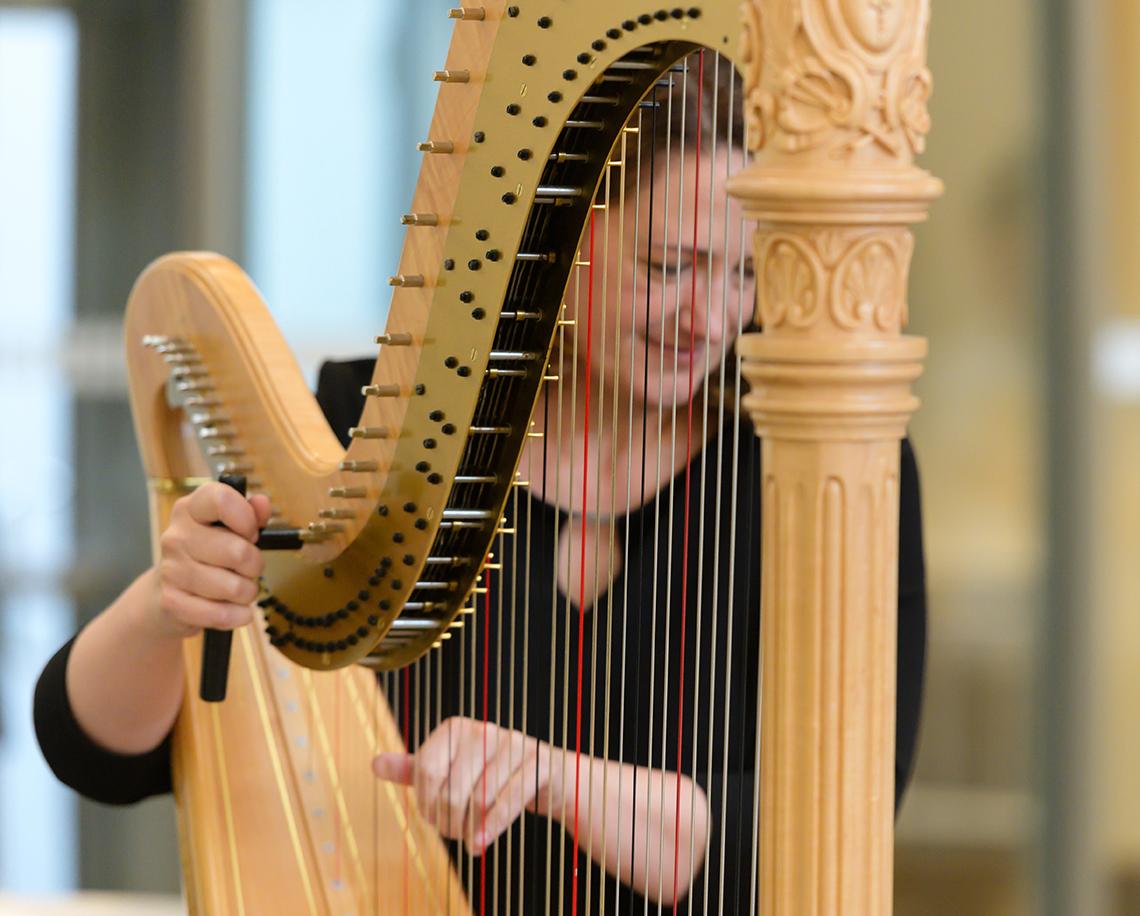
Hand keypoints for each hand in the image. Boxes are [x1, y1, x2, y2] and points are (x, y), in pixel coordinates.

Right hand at [152, 482, 270, 638]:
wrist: (166, 592)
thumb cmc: (208, 554)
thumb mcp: (229, 528)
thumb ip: (250, 514)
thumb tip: (262, 502)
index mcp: (190, 509)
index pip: (220, 500)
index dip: (246, 519)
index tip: (251, 533)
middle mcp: (176, 536)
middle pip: (237, 552)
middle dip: (254, 565)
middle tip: (248, 568)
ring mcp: (171, 570)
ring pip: (234, 587)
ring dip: (247, 592)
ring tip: (238, 588)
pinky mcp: (172, 602)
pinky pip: (220, 614)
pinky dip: (237, 615)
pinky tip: (235, 610)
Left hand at [373, 716, 562, 855]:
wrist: (547, 777)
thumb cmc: (492, 774)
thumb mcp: (451, 770)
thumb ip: (415, 769)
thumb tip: (375, 764)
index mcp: (456, 728)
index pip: (426, 769)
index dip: (424, 802)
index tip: (431, 818)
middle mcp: (484, 730)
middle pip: (452, 788)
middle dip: (449, 820)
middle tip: (452, 833)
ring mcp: (514, 744)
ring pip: (480, 797)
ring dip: (471, 827)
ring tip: (469, 837)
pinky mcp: (539, 763)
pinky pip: (509, 799)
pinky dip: (492, 827)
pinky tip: (480, 843)